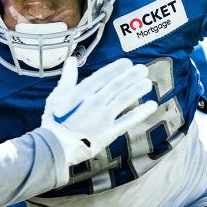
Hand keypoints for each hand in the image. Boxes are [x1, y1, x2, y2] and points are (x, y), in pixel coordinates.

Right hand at [40, 57, 156, 164]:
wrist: (55, 146)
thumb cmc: (54, 121)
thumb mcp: (57, 97)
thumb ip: (67, 78)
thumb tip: (72, 60)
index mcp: (82, 93)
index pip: (104, 76)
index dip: (117, 68)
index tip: (127, 62)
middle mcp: (95, 102)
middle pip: (117, 85)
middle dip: (131, 76)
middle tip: (142, 69)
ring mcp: (103, 118)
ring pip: (124, 99)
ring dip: (137, 89)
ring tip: (147, 82)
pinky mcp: (109, 132)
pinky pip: (128, 121)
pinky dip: (141, 112)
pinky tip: (151, 105)